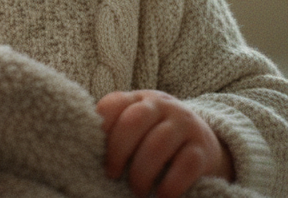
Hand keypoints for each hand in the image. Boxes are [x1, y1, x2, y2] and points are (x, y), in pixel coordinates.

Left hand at [97, 90, 233, 197]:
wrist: (204, 145)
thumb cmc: (157, 141)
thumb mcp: (138, 129)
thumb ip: (116, 132)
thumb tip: (83, 152)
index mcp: (139, 100)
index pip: (113, 104)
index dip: (100, 128)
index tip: (94, 153)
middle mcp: (163, 106)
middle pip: (133, 121)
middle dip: (118, 152)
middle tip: (112, 175)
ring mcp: (185, 124)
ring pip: (158, 144)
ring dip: (142, 173)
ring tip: (137, 190)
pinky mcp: (203, 149)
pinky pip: (186, 165)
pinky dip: (169, 185)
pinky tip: (161, 196)